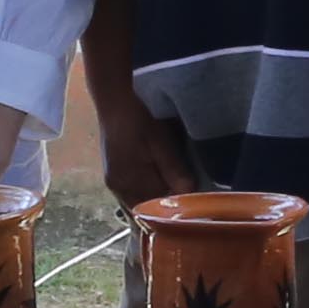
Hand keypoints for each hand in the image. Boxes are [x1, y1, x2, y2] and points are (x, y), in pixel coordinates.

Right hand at [90, 80, 197, 207]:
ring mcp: (114, 181)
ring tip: (177, 184)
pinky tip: (161, 177)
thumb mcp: (161, 142)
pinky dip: (149, 188)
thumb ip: (174, 171)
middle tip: (189, 192)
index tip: (194, 201)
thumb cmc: (139, 119)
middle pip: (147, 207)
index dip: (176, 205)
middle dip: (167, 202)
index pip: (157, 207)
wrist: (115, 100)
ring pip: (141, 199)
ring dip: (158, 195)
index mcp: (128, 183)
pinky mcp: (114, 173)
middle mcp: (117, 188)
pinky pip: (135, 190)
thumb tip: (190, 194)